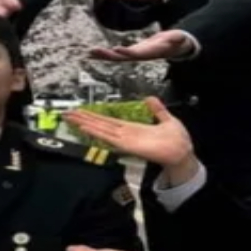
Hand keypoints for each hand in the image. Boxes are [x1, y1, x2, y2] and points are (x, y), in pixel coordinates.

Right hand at [64, 97, 198, 180]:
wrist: (182, 152)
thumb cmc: (176, 140)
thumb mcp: (166, 119)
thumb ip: (156, 109)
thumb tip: (150, 98)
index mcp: (132, 128)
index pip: (109, 121)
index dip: (95, 116)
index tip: (82, 111)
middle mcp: (125, 134)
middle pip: (100, 125)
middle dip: (83, 119)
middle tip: (67, 113)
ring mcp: (125, 140)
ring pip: (101, 130)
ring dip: (85, 124)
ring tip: (71, 118)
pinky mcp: (128, 145)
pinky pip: (110, 138)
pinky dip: (97, 133)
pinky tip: (87, 128)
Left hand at [90, 29, 197, 62]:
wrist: (175, 47)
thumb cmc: (177, 42)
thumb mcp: (179, 39)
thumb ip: (178, 39)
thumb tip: (179, 37)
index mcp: (150, 53)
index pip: (137, 54)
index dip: (127, 52)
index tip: (116, 49)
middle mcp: (140, 56)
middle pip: (121, 57)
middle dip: (108, 55)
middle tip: (93, 51)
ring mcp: (134, 55)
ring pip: (116, 57)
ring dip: (102, 55)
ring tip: (89, 52)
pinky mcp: (130, 52)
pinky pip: (115, 54)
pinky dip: (104, 53)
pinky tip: (92, 52)